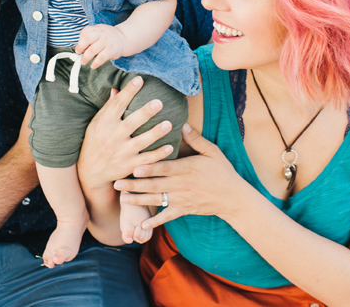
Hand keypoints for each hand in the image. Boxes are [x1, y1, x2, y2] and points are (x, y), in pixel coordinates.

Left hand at [76, 24, 125, 68]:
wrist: (123, 38)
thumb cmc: (107, 37)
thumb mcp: (98, 32)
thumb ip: (89, 37)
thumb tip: (79, 48)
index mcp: (97, 29)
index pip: (85, 32)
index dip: (80, 40)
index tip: (78, 48)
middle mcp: (101, 34)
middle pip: (88, 39)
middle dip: (80, 47)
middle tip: (78, 53)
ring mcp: (107, 42)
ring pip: (93, 49)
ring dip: (86, 57)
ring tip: (83, 62)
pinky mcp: (111, 50)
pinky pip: (102, 57)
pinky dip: (96, 63)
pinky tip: (93, 66)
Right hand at [77, 76, 174, 192]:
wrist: (90, 172)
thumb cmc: (94, 142)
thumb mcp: (96, 124)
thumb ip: (109, 107)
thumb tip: (117, 89)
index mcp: (104, 124)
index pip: (117, 105)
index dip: (128, 92)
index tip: (139, 79)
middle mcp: (112, 137)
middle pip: (131, 123)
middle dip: (145, 113)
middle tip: (159, 102)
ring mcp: (121, 153)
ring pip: (141, 142)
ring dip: (155, 133)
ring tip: (168, 124)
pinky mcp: (129, 166)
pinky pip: (146, 160)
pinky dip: (158, 154)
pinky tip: (170, 146)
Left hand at [114, 123, 248, 229]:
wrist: (232, 197)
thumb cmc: (222, 171)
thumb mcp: (212, 151)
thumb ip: (196, 139)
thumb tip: (183, 124)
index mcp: (186, 169)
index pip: (164, 168)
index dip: (149, 168)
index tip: (134, 168)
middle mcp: (180, 185)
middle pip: (154, 185)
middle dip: (135, 185)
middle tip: (117, 183)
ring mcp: (181, 199)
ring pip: (156, 200)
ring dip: (138, 200)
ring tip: (122, 199)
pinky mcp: (183, 210)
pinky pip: (166, 216)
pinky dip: (154, 221)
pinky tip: (141, 224)